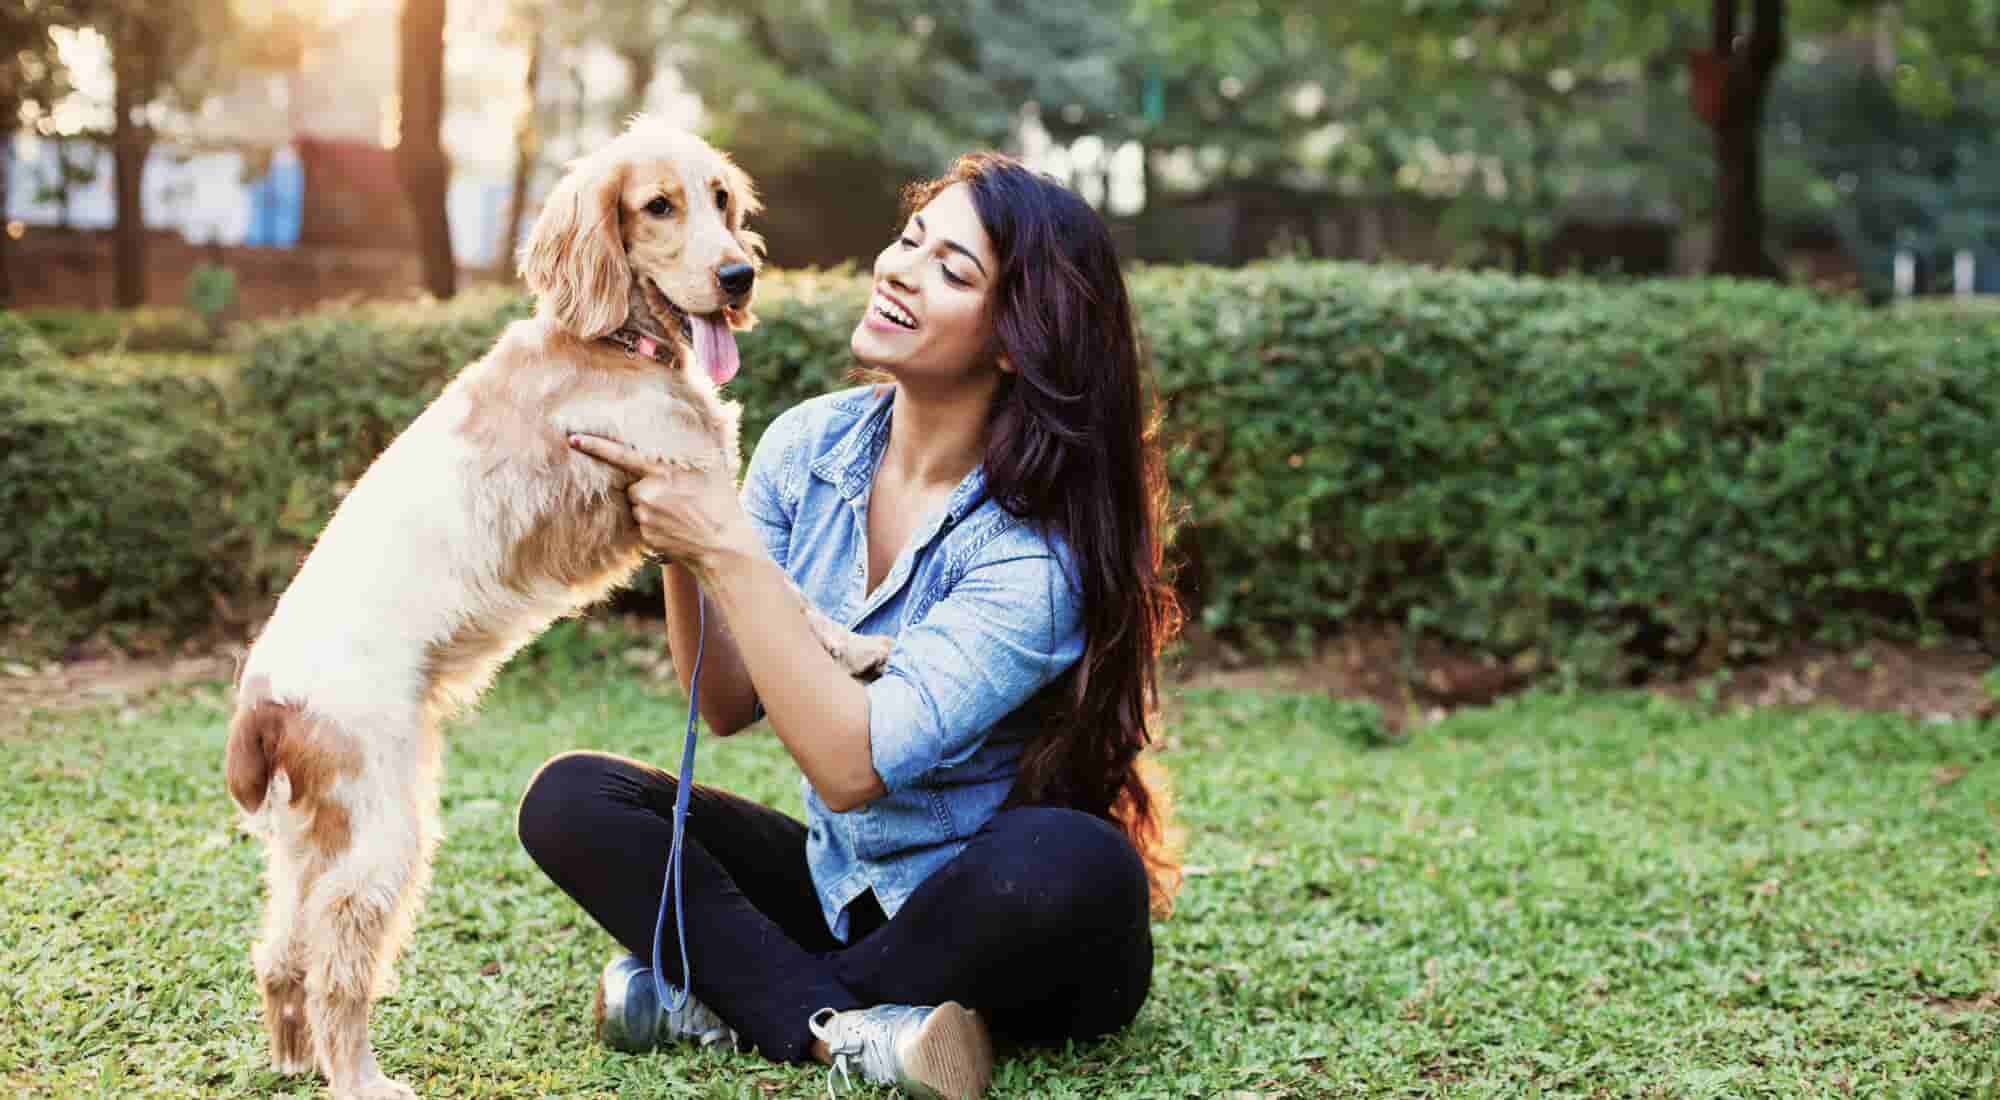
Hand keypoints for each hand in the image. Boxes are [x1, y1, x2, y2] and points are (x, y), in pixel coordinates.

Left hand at [566, 434, 756, 578]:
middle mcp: (650, 491)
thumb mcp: (715, 465)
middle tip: (677, 495)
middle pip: (632, 483)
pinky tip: (674, 526)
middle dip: (646, 486)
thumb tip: (693, 415)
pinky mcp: (644, 534)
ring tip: (678, 512)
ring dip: (651, 504)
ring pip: (636, 503)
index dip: (595, 446)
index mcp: (663, 470)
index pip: (622, 455)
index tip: (572, 439)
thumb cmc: (721, 501)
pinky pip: (641, 523)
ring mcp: (645, 515)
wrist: (723, 545)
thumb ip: (698, 442)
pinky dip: (653, 522)